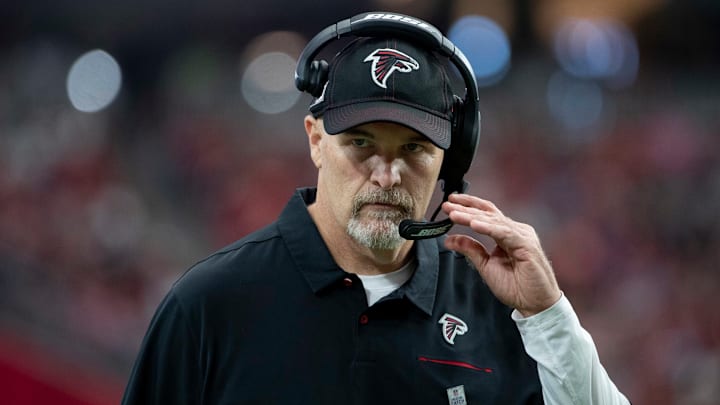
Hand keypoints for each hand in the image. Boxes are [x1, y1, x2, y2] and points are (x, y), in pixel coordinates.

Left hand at [442, 194, 561, 316]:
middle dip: (466, 209)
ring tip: (454, 215)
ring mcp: (522, 236)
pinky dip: (489, 228)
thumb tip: (449, 239)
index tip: (449, 204)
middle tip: (447, 205)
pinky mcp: (527, 246)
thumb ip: (470, 250)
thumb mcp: (486, 266)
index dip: (468, 206)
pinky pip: (505, 233)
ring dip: (472, 217)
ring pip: (494, 221)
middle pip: (488, 214)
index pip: (486, 214)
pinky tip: (474, 225)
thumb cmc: (517, 287)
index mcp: (507, 234)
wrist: (535, 305)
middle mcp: (516, 231)